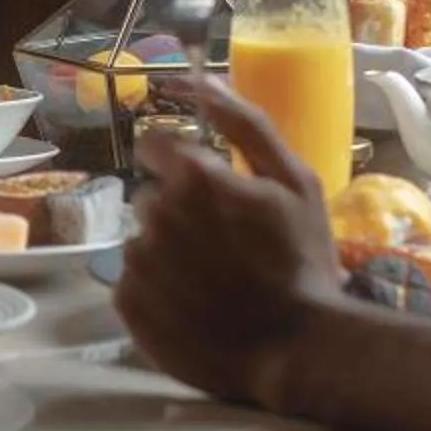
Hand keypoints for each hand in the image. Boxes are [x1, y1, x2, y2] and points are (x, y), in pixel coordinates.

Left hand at [114, 79, 347, 406]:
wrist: (297, 351)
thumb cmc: (302, 262)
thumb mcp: (295, 182)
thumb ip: (246, 124)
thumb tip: (201, 79)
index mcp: (193, 176)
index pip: (155, 145)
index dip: (181, 164)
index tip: (207, 189)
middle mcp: (155, 213)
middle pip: (153, 198)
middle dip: (181, 214)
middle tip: (224, 246)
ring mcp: (138, 261)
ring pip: (142, 240)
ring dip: (168, 253)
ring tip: (211, 282)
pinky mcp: (128, 304)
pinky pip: (132, 283)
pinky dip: (156, 291)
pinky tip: (192, 306)